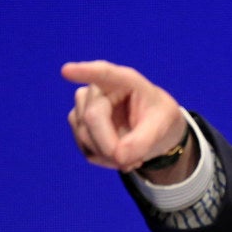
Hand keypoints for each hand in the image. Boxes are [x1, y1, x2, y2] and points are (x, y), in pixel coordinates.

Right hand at [61, 60, 191, 177]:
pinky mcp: (78, 124)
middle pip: (93, 118)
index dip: (84, 72)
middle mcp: (98, 89)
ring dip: (111, 156)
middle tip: (136, 160)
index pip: (103, 74)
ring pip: (85, 136)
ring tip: (134, 156)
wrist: (152, 127)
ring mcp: (84, 105)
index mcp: (124, 80)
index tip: (67, 71)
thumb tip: (118, 156)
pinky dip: (105, 160)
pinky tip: (121, 156)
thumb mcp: (164, 124)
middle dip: (111, 146)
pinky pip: (86, 150)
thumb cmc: (159, 116)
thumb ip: (144, 140)